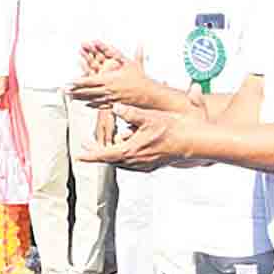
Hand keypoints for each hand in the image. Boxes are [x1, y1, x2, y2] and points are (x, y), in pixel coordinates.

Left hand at [70, 42, 152, 107]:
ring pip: (92, 100)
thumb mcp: (126, 61)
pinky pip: (100, 105)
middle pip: (87, 92)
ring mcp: (111, 100)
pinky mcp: (115, 105)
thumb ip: (111, 51)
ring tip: (71, 97)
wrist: (150, 94)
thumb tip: (99, 41)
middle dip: (75, 91)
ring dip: (80, 98)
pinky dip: (91, 104)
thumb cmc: (139, 77)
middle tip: (65, 91)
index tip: (69, 82)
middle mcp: (108, 91)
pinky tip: (86, 104)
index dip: (77, 82)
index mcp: (109, 80)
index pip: (89, 81)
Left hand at [77, 101, 201, 170]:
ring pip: (122, 163)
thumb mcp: (149, 117)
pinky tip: (127, 149)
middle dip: (98, 154)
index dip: (90, 156)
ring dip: (112, 155)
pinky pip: (133, 165)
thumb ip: (131, 113)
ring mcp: (146, 165)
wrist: (195, 141)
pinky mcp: (154, 165)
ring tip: (106, 146)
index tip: (78, 157)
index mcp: (132, 150)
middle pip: (111, 160)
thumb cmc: (174, 128)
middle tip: (87, 148)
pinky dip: (126, 158)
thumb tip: (116, 107)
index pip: (105, 155)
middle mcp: (137, 161)